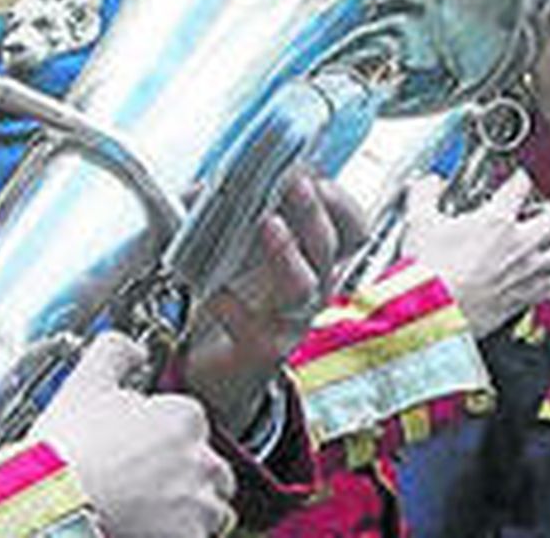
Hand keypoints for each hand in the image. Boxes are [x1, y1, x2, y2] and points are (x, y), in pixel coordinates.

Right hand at [33, 333, 234, 537]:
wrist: (51, 505)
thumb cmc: (67, 448)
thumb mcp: (85, 382)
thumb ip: (116, 352)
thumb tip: (134, 350)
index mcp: (184, 416)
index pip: (191, 427)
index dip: (162, 441)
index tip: (137, 454)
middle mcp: (201, 458)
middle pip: (210, 470)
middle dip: (187, 479)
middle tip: (143, 489)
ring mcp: (200, 503)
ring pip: (213, 510)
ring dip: (191, 513)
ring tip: (149, 515)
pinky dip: (180, 536)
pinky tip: (148, 531)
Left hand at [182, 173, 364, 432]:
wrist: (219, 376)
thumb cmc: (236, 306)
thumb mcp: (238, 255)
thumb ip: (225, 219)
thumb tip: (199, 189)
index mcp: (312, 262)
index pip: (351, 229)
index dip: (339, 200)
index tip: (313, 173)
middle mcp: (312, 290)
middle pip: (326, 246)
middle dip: (312, 210)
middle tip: (293, 180)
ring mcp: (291, 322)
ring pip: (303, 285)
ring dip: (287, 251)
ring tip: (267, 224)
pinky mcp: (264, 350)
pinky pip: (253, 326)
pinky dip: (230, 305)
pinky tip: (211, 292)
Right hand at [401, 169, 549, 338]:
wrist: (431, 313)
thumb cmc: (427, 271)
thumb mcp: (418, 222)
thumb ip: (425, 194)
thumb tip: (430, 183)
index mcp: (495, 220)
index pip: (522, 184)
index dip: (520, 178)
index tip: (518, 181)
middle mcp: (520, 243)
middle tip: (544, 214)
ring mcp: (529, 271)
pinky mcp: (531, 296)